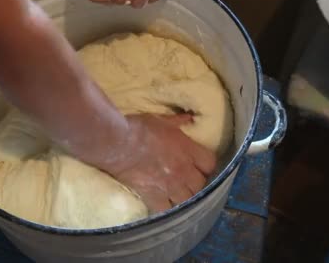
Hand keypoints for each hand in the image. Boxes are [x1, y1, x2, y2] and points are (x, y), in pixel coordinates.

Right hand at [93, 113, 216, 212]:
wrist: (118, 142)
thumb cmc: (139, 128)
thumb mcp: (161, 119)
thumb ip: (177, 121)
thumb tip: (189, 118)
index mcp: (187, 149)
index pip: (210, 163)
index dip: (206, 166)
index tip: (199, 166)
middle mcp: (183, 170)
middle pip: (201, 185)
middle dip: (196, 184)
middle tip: (187, 182)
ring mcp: (170, 185)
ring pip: (188, 200)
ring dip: (184, 199)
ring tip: (177, 196)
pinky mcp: (154, 195)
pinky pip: (167, 210)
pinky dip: (166, 210)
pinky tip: (163, 207)